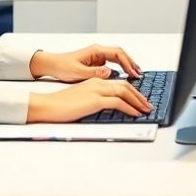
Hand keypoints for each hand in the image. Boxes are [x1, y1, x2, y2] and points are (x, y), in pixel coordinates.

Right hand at [26, 79, 152, 122]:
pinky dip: (130, 108)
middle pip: (125, 86)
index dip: (132, 91)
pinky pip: (118, 103)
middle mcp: (98, 82)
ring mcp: (97, 90)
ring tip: (145, 110)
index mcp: (94, 80)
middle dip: (139, 96)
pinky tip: (135, 114)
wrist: (48, 105)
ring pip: (125, 92)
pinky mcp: (95, 100)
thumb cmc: (61, 104)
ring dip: (138, 101)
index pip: (119, 83)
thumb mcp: (81, 98)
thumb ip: (94, 98)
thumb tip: (107, 106)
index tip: (139, 99)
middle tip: (147, 105)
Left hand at [30, 44, 142, 81]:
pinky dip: (121, 68)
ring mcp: (97, 56)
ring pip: (118, 58)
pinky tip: (125, 75)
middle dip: (131, 63)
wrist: (52, 65)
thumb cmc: (62, 66)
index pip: (117, 54)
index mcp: (95, 51)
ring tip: (136, 74)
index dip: (128, 63)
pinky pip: (113, 62)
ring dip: (127, 65)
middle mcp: (98, 51)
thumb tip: (109, 72)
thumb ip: (94, 73)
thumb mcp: (77, 72)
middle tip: (139, 74)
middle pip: (120, 54)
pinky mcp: (96, 62)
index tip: (134, 73)